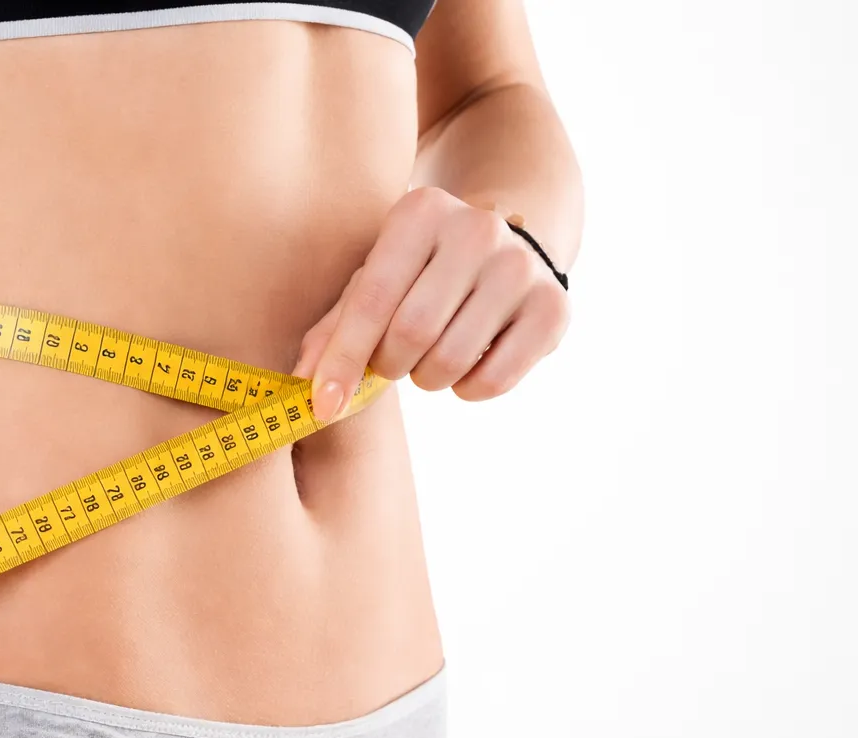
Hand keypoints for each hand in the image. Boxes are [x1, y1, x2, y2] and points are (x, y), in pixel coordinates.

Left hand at [292, 187, 570, 414]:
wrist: (509, 249)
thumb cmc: (420, 272)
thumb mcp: (375, 279)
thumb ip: (335, 328)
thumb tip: (303, 385)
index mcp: (421, 212)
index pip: (371, 300)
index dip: (343, 360)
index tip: (322, 404)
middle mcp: (477, 230)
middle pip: (411, 334)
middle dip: (389, 366)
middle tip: (391, 363)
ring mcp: (522, 267)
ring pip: (450, 361)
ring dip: (427, 379)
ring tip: (430, 357)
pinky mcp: (554, 308)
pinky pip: (493, 380)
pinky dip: (467, 389)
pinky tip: (467, 363)